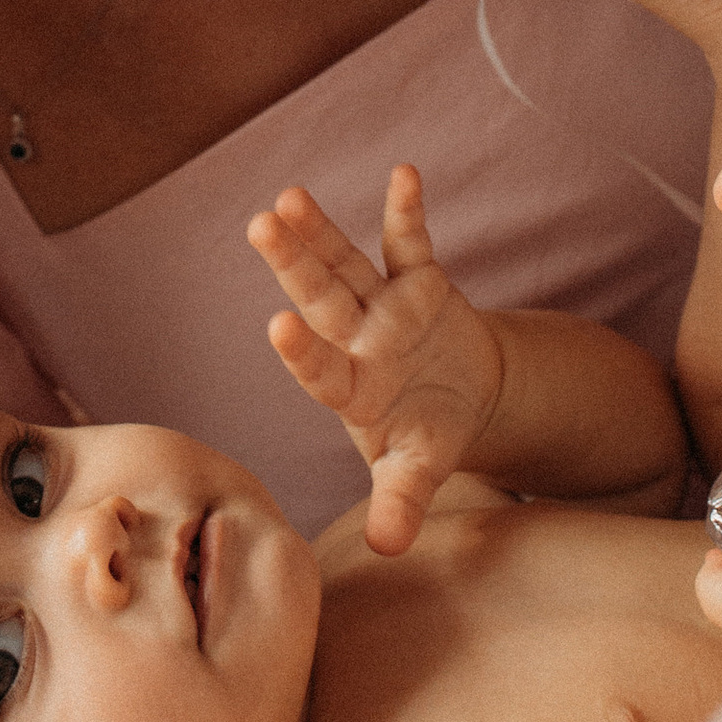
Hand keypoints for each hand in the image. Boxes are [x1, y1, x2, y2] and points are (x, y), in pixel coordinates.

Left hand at [249, 167, 501, 555]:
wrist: (462, 395)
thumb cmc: (426, 435)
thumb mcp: (419, 471)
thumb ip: (401, 501)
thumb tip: (390, 548)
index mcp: (352, 391)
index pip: (320, 370)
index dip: (302, 351)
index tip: (278, 327)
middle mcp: (358, 341)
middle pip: (321, 300)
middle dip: (292, 265)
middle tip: (260, 225)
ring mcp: (385, 308)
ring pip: (346, 264)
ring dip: (321, 231)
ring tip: (289, 197)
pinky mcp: (420, 282)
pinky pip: (409, 243)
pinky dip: (406, 210)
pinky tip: (402, 173)